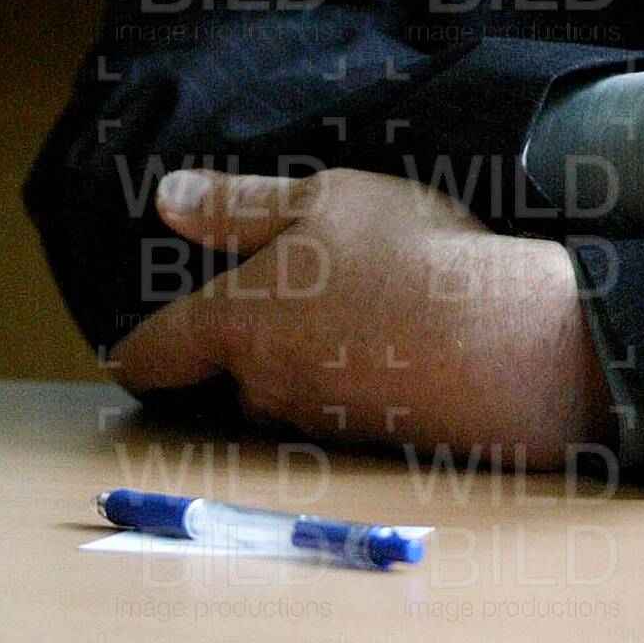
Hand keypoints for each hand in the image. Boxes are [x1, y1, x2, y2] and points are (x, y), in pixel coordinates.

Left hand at [106, 167, 610, 462]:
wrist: (506, 343)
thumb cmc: (409, 255)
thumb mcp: (325, 198)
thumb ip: (237, 204)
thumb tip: (166, 197)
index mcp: (236, 324)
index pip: (151, 355)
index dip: (137, 349)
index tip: (138, 345)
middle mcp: (263, 387)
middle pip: (225, 375)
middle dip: (245, 342)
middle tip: (294, 292)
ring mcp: (317, 423)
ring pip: (285, 392)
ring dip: (306, 360)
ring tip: (362, 309)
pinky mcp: (368, 445)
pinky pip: (339, 409)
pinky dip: (356, 380)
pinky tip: (400, 344)